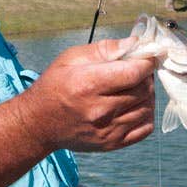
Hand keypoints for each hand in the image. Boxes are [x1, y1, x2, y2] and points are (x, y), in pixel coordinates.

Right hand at [24, 37, 155, 152]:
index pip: (134, 73)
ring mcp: (107, 130)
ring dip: (147, 94)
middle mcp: (100, 110)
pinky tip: (134, 105)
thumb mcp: (72, 58)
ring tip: (134, 87)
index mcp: (88, 84)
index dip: (146, 62)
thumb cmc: (55, 85)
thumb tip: (135, 43)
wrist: (39, 123)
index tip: (147, 56)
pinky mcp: (112, 143)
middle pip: (143, 90)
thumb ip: (105, 49)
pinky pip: (145, 128)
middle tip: (137, 70)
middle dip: (146, 76)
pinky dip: (146, 114)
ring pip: (147, 108)